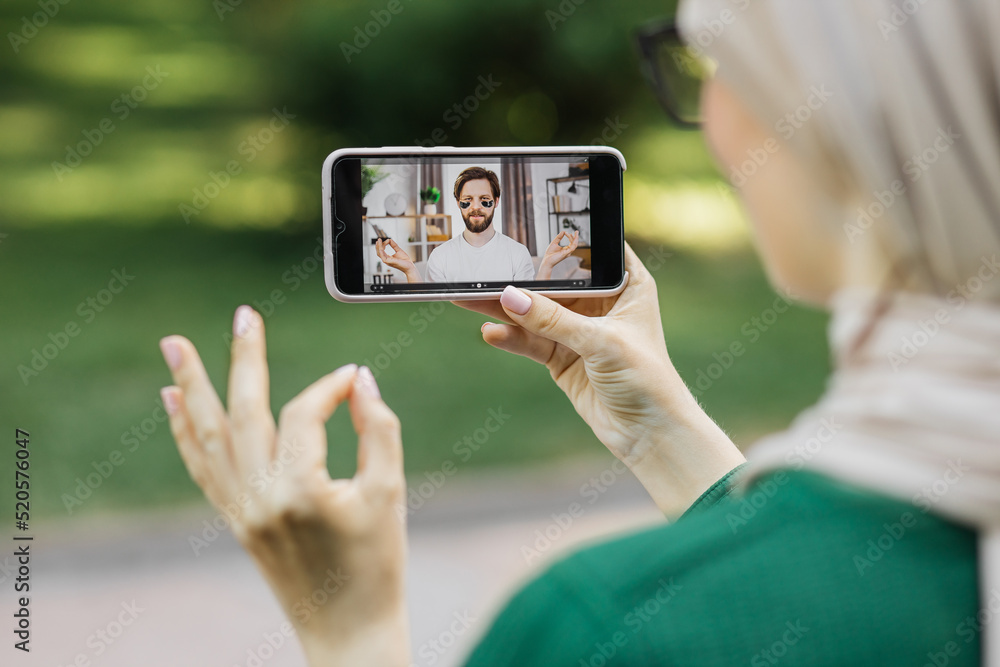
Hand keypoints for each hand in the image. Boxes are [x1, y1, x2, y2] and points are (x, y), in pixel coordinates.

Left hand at [158, 306, 408, 665]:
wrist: (348, 631)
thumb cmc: (378, 564)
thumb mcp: (390, 493)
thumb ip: (379, 429)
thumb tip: (360, 380)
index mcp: (300, 491)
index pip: (304, 415)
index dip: (331, 389)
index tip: (355, 380)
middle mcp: (259, 499)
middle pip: (243, 413)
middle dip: (243, 359)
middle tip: (244, 315)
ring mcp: (240, 512)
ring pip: (208, 438)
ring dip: (192, 387)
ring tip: (175, 343)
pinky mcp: (236, 522)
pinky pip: (203, 469)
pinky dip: (186, 432)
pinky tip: (174, 401)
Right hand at [376, 238, 421, 282]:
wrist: (410, 267)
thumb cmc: (405, 261)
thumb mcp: (399, 250)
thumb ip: (394, 245)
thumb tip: (389, 239)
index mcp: (388, 258)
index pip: (381, 252)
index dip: (381, 246)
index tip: (383, 240)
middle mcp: (387, 260)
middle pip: (379, 252)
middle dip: (378, 245)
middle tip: (378, 239)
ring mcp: (387, 261)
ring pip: (379, 254)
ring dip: (379, 247)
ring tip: (379, 241)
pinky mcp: (389, 262)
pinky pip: (383, 256)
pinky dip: (381, 251)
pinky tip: (382, 247)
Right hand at [453, 242, 745, 515]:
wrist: (649, 434)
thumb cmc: (646, 379)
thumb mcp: (600, 342)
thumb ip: (553, 319)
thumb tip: (510, 297)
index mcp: (626, 284)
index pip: (591, 252)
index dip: (562, 240)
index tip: (527, 228)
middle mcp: (602, 304)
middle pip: (554, 283)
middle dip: (521, 279)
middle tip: (483, 271)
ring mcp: (579, 331)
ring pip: (536, 313)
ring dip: (506, 309)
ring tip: (470, 299)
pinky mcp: (563, 358)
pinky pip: (531, 341)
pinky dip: (511, 338)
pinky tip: (491, 332)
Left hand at [535, 230, 579, 280]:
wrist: (546, 261)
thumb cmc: (549, 254)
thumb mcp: (554, 243)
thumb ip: (559, 237)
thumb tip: (563, 231)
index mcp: (565, 249)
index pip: (571, 243)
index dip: (571, 237)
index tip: (566, 232)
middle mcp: (568, 251)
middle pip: (575, 243)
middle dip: (576, 237)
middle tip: (577, 231)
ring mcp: (567, 253)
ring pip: (575, 245)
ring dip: (576, 238)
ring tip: (576, 233)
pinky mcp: (566, 253)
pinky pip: (572, 247)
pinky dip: (572, 241)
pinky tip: (569, 236)